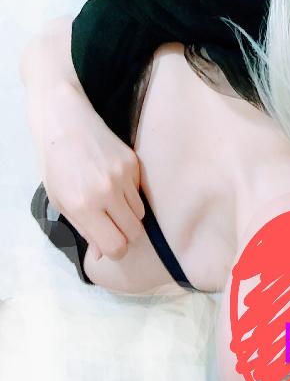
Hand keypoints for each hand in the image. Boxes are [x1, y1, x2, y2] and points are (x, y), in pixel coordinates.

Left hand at [37, 82, 145, 260]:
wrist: (66, 126)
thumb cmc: (58, 167)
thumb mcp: (62, 203)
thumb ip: (85, 231)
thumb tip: (103, 255)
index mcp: (84, 206)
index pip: (116, 246)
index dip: (117, 251)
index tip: (112, 244)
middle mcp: (106, 192)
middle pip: (135, 232)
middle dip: (127, 236)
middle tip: (115, 227)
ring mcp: (122, 176)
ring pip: (141, 213)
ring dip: (129, 214)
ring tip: (112, 202)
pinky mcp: (133, 163)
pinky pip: (140, 192)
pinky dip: (131, 194)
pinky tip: (114, 182)